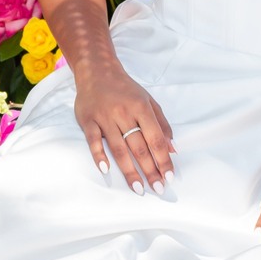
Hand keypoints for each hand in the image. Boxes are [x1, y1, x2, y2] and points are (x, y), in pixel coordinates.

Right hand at [74, 67, 175, 193]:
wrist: (97, 71)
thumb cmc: (125, 89)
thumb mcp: (148, 100)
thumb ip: (162, 124)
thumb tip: (172, 149)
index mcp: (141, 107)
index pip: (155, 138)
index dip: (163, 159)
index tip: (169, 177)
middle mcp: (123, 113)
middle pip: (139, 147)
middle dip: (150, 170)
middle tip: (158, 189)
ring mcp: (104, 117)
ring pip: (119, 148)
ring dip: (129, 171)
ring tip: (138, 188)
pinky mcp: (88, 120)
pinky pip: (94, 141)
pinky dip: (99, 155)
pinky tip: (106, 170)